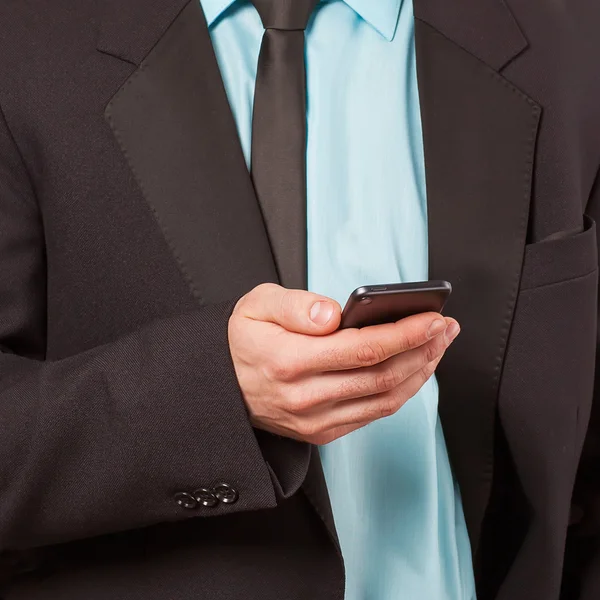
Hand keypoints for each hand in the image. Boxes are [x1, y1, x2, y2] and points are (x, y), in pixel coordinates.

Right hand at [228, 284, 459, 444]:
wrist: (223, 386)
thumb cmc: (244, 340)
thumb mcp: (256, 305)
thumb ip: (295, 306)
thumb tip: (332, 315)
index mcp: (289, 361)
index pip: (363, 348)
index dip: (406, 333)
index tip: (434, 318)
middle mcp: (305, 398)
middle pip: (383, 376)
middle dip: (424, 350)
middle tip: (446, 328)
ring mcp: (315, 421)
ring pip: (385, 399)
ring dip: (420, 372)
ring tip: (439, 346)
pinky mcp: (322, 433)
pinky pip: (373, 414)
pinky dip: (402, 392)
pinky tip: (414, 370)